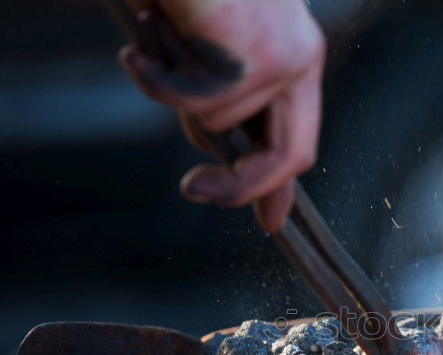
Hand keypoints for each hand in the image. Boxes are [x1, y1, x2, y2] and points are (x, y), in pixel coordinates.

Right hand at [119, 0, 324, 231]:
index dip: (280, 188)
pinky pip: (192, 104)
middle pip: (289, 156)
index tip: (272, 223)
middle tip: (193, 191)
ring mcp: (281, 61)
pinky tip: (141, 42)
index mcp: (298, 59)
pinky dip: (154, 80)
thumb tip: (213, 155)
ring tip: (154, 42)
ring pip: (215, 123)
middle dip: (241, 187)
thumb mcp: (209, 51)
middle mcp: (300, 61)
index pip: (299, 140)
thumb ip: (221, 101)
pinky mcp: (251, 60)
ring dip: (171, 90)